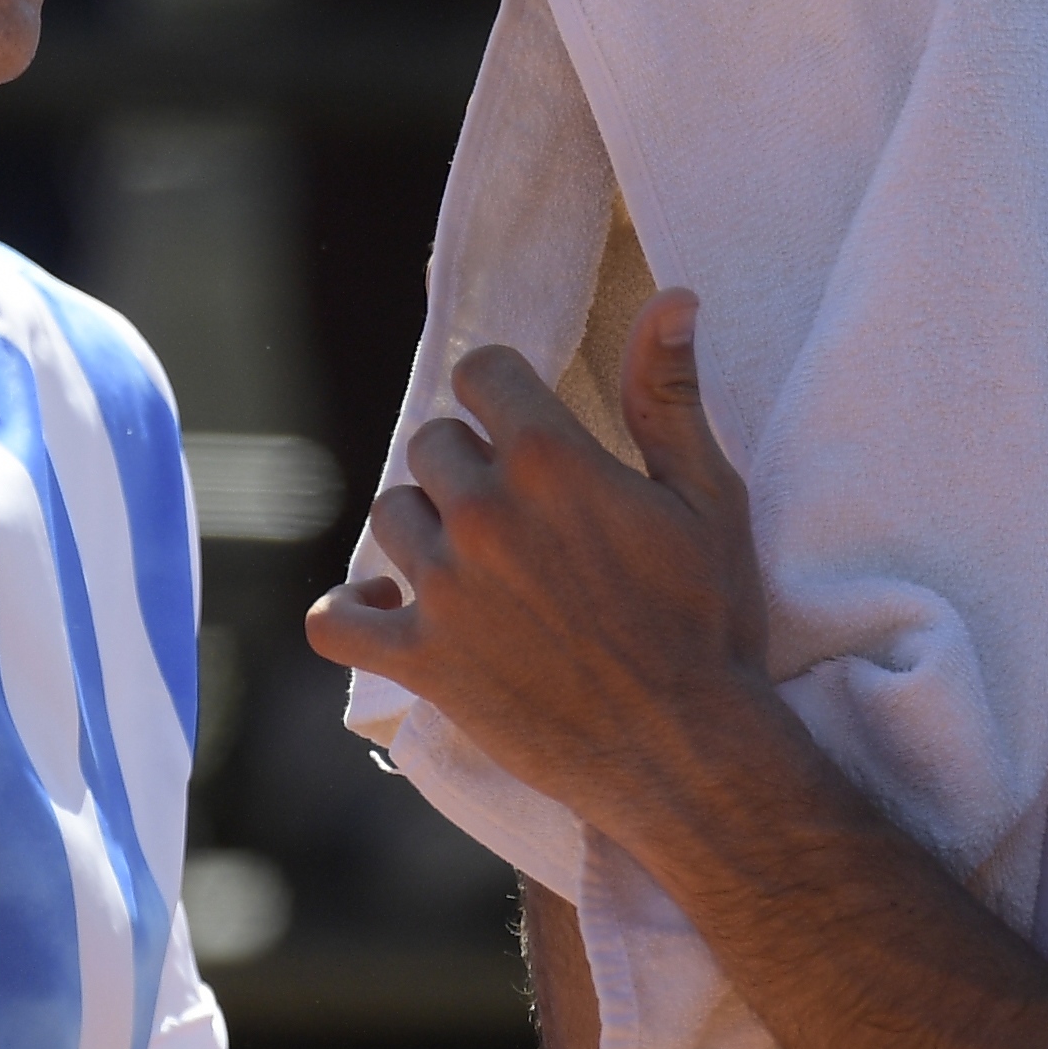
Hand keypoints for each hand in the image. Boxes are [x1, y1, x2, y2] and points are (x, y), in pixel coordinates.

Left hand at [305, 290, 779, 839]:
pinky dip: (351, 613)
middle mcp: (484, 513)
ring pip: (392, 516)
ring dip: (425, 529)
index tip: (528, 423)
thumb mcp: (708, 496)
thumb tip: (672, 296)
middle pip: (434, 442)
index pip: (482, 373)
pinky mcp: (424, 661)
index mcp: (551, 459)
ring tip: (478, 562)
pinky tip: (390, 611)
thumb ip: (668, 393)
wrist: (691, 751)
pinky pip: (337, 621)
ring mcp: (445, 589)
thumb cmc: (710, 619)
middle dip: (472, 462)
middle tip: (522, 511)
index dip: (506, 392)